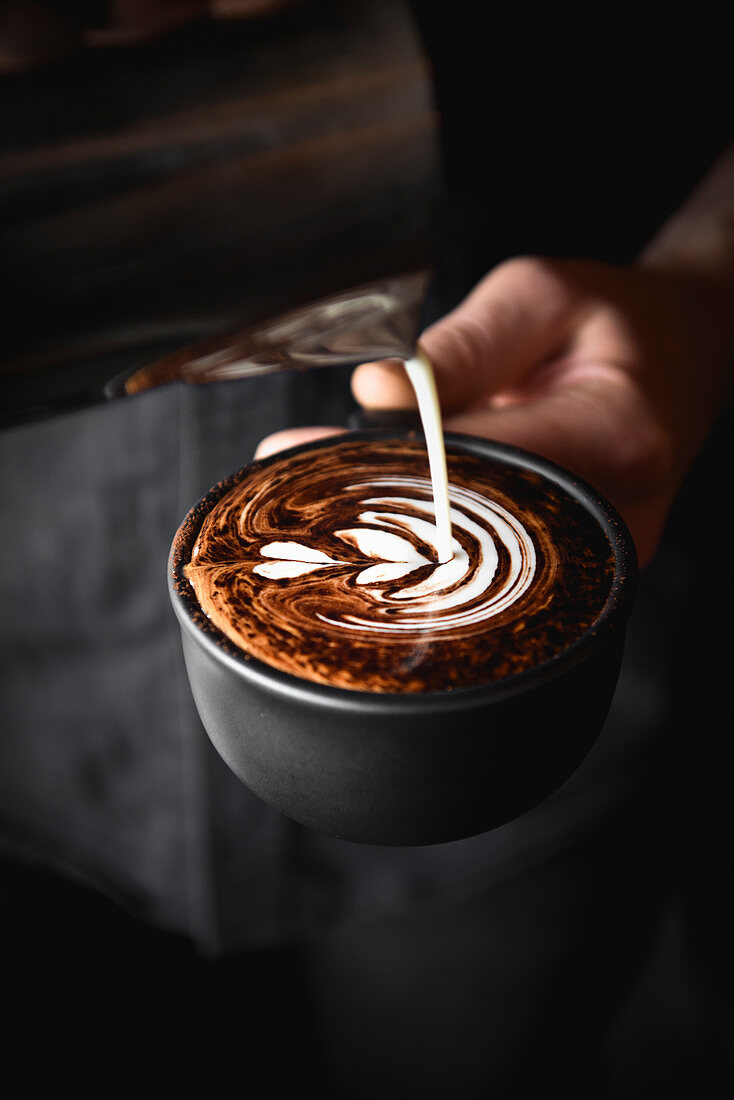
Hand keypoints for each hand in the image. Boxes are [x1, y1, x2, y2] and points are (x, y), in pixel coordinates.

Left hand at [258, 255, 732, 565]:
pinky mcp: (580, 569)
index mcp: (614, 435)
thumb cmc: (614, 324)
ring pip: (480, 568)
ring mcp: (599, 554)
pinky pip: (496, 570)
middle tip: (291, 507)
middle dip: (373, 519)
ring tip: (317, 521)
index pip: (478, 466)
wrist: (680, 361)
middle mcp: (613, 514)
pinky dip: (431, 548)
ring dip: (394, 544)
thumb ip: (464, 344)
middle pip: (474, 536)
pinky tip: (373, 531)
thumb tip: (378, 394)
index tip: (304, 460)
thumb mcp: (540, 296)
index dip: (384, 465)